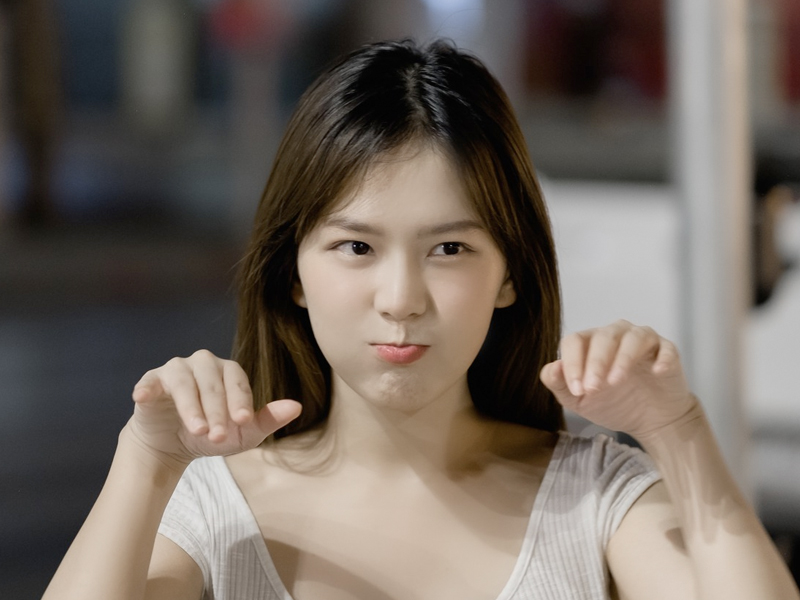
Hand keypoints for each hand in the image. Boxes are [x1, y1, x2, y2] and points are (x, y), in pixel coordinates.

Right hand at [124, 350, 301, 466]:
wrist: (174, 444)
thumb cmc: (213, 433)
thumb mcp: (243, 434)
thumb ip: (268, 419)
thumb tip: (297, 407)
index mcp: (229, 372)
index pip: (237, 381)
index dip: (240, 401)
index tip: (243, 421)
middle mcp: (203, 364)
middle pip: (212, 383)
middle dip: (217, 411)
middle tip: (218, 437)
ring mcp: (176, 369)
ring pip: (184, 381)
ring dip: (191, 406)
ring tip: (197, 430)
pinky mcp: (152, 380)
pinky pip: (150, 381)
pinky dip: (147, 387)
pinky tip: (143, 398)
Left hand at [539, 320, 698, 439]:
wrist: (649, 420)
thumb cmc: (612, 403)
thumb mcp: (579, 400)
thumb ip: (559, 384)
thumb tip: (551, 367)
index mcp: (590, 343)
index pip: (575, 341)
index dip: (572, 363)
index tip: (577, 390)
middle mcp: (615, 335)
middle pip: (602, 337)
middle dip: (595, 363)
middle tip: (592, 389)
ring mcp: (642, 340)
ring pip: (631, 338)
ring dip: (622, 359)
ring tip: (615, 382)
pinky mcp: (667, 351)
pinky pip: (664, 347)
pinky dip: (661, 358)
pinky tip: (656, 371)